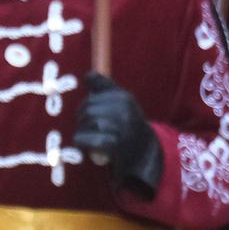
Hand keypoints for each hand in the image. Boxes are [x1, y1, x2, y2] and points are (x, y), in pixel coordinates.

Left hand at [71, 72, 162, 189]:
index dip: (87, 107)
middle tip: (89, 130)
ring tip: (91, 137)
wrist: (146, 155)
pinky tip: (86, 145)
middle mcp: (124, 110)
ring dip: (82, 132)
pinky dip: (82, 143)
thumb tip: (88, 74)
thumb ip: (104, 87)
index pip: (91, 97)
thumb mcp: (122, 103)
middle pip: (87, 109)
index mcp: (124, 98)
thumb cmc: (128, 126)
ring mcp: (121, 127)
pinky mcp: (115, 145)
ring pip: (86, 123)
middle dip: (82, 119)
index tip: (93, 115)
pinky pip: (85, 139)